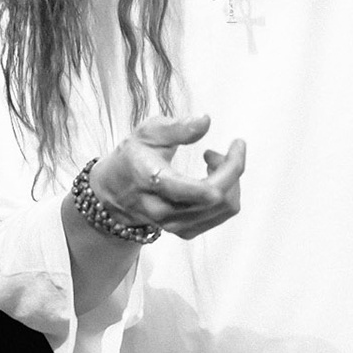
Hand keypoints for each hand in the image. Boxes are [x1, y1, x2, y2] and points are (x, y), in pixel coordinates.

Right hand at [93, 114, 243, 240]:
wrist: (115, 191)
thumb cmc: (134, 157)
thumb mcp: (148, 133)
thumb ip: (176, 128)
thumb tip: (205, 121)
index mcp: (154, 182)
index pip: (203, 191)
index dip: (231, 167)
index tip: (237, 143)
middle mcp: (164, 210)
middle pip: (220, 199)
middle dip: (231, 169)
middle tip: (217, 150)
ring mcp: (175, 224)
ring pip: (225, 208)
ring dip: (229, 181)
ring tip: (212, 161)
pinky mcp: (185, 230)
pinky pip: (220, 215)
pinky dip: (225, 194)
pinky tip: (210, 178)